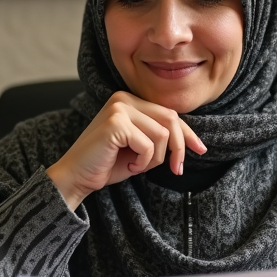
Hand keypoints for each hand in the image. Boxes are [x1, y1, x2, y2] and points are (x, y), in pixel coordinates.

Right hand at [46, 91, 205, 209]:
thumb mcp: (139, 148)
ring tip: (135, 165)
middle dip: (178, 147)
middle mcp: (124, 99)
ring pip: (162, 134)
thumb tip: (192, 141)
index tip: (200, 150)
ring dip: (155, 158)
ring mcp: (119, 108)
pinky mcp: (116, 123)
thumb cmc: (107, 164)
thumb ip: (159, 137)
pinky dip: (143, 162)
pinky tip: (127, 165)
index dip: (187, 133)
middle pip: (170, 119)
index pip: (168, 113)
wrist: (76, 177)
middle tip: (176, 170)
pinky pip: (148, 145)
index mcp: (130, 100)